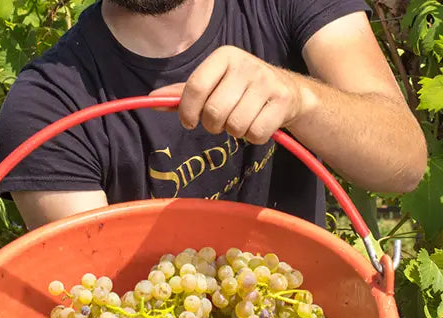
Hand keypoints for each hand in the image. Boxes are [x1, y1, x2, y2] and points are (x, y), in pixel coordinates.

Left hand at [149, 46, 304, 144]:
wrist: (289, 91)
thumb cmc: (242, 89)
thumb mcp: (215, 83)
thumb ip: (185, 93)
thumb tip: (153, 99)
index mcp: (224, 56)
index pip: (196, 87)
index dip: (187, 111)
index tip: (188, 122)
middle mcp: (246, 65)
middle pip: (214, 111)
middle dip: (212, 125)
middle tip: (219, 123)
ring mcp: (266, 82)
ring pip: (235, 125)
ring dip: (234, 132)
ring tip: (240, 121)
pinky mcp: (282, 101)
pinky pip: (256, 133)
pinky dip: (253, 137)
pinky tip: (256, 124)